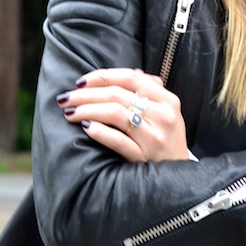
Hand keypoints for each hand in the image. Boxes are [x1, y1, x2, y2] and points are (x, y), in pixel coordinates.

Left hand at [56, 68, 187, 161]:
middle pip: (118, 95)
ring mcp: (154, 137)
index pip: (131, 78)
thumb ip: (152, 90)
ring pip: (116, 114)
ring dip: (87, 110)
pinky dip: (99, 132)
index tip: (80, 82)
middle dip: (86, 95)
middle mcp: (163, 116)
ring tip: (70, 113)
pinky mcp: (144, 157)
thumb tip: (133, 71)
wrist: (179, 175)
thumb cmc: (167, 140)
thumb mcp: (167, 112)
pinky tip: (85, 127)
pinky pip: (118, 141)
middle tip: (66, 99)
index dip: (102, 77)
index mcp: (168, 100)